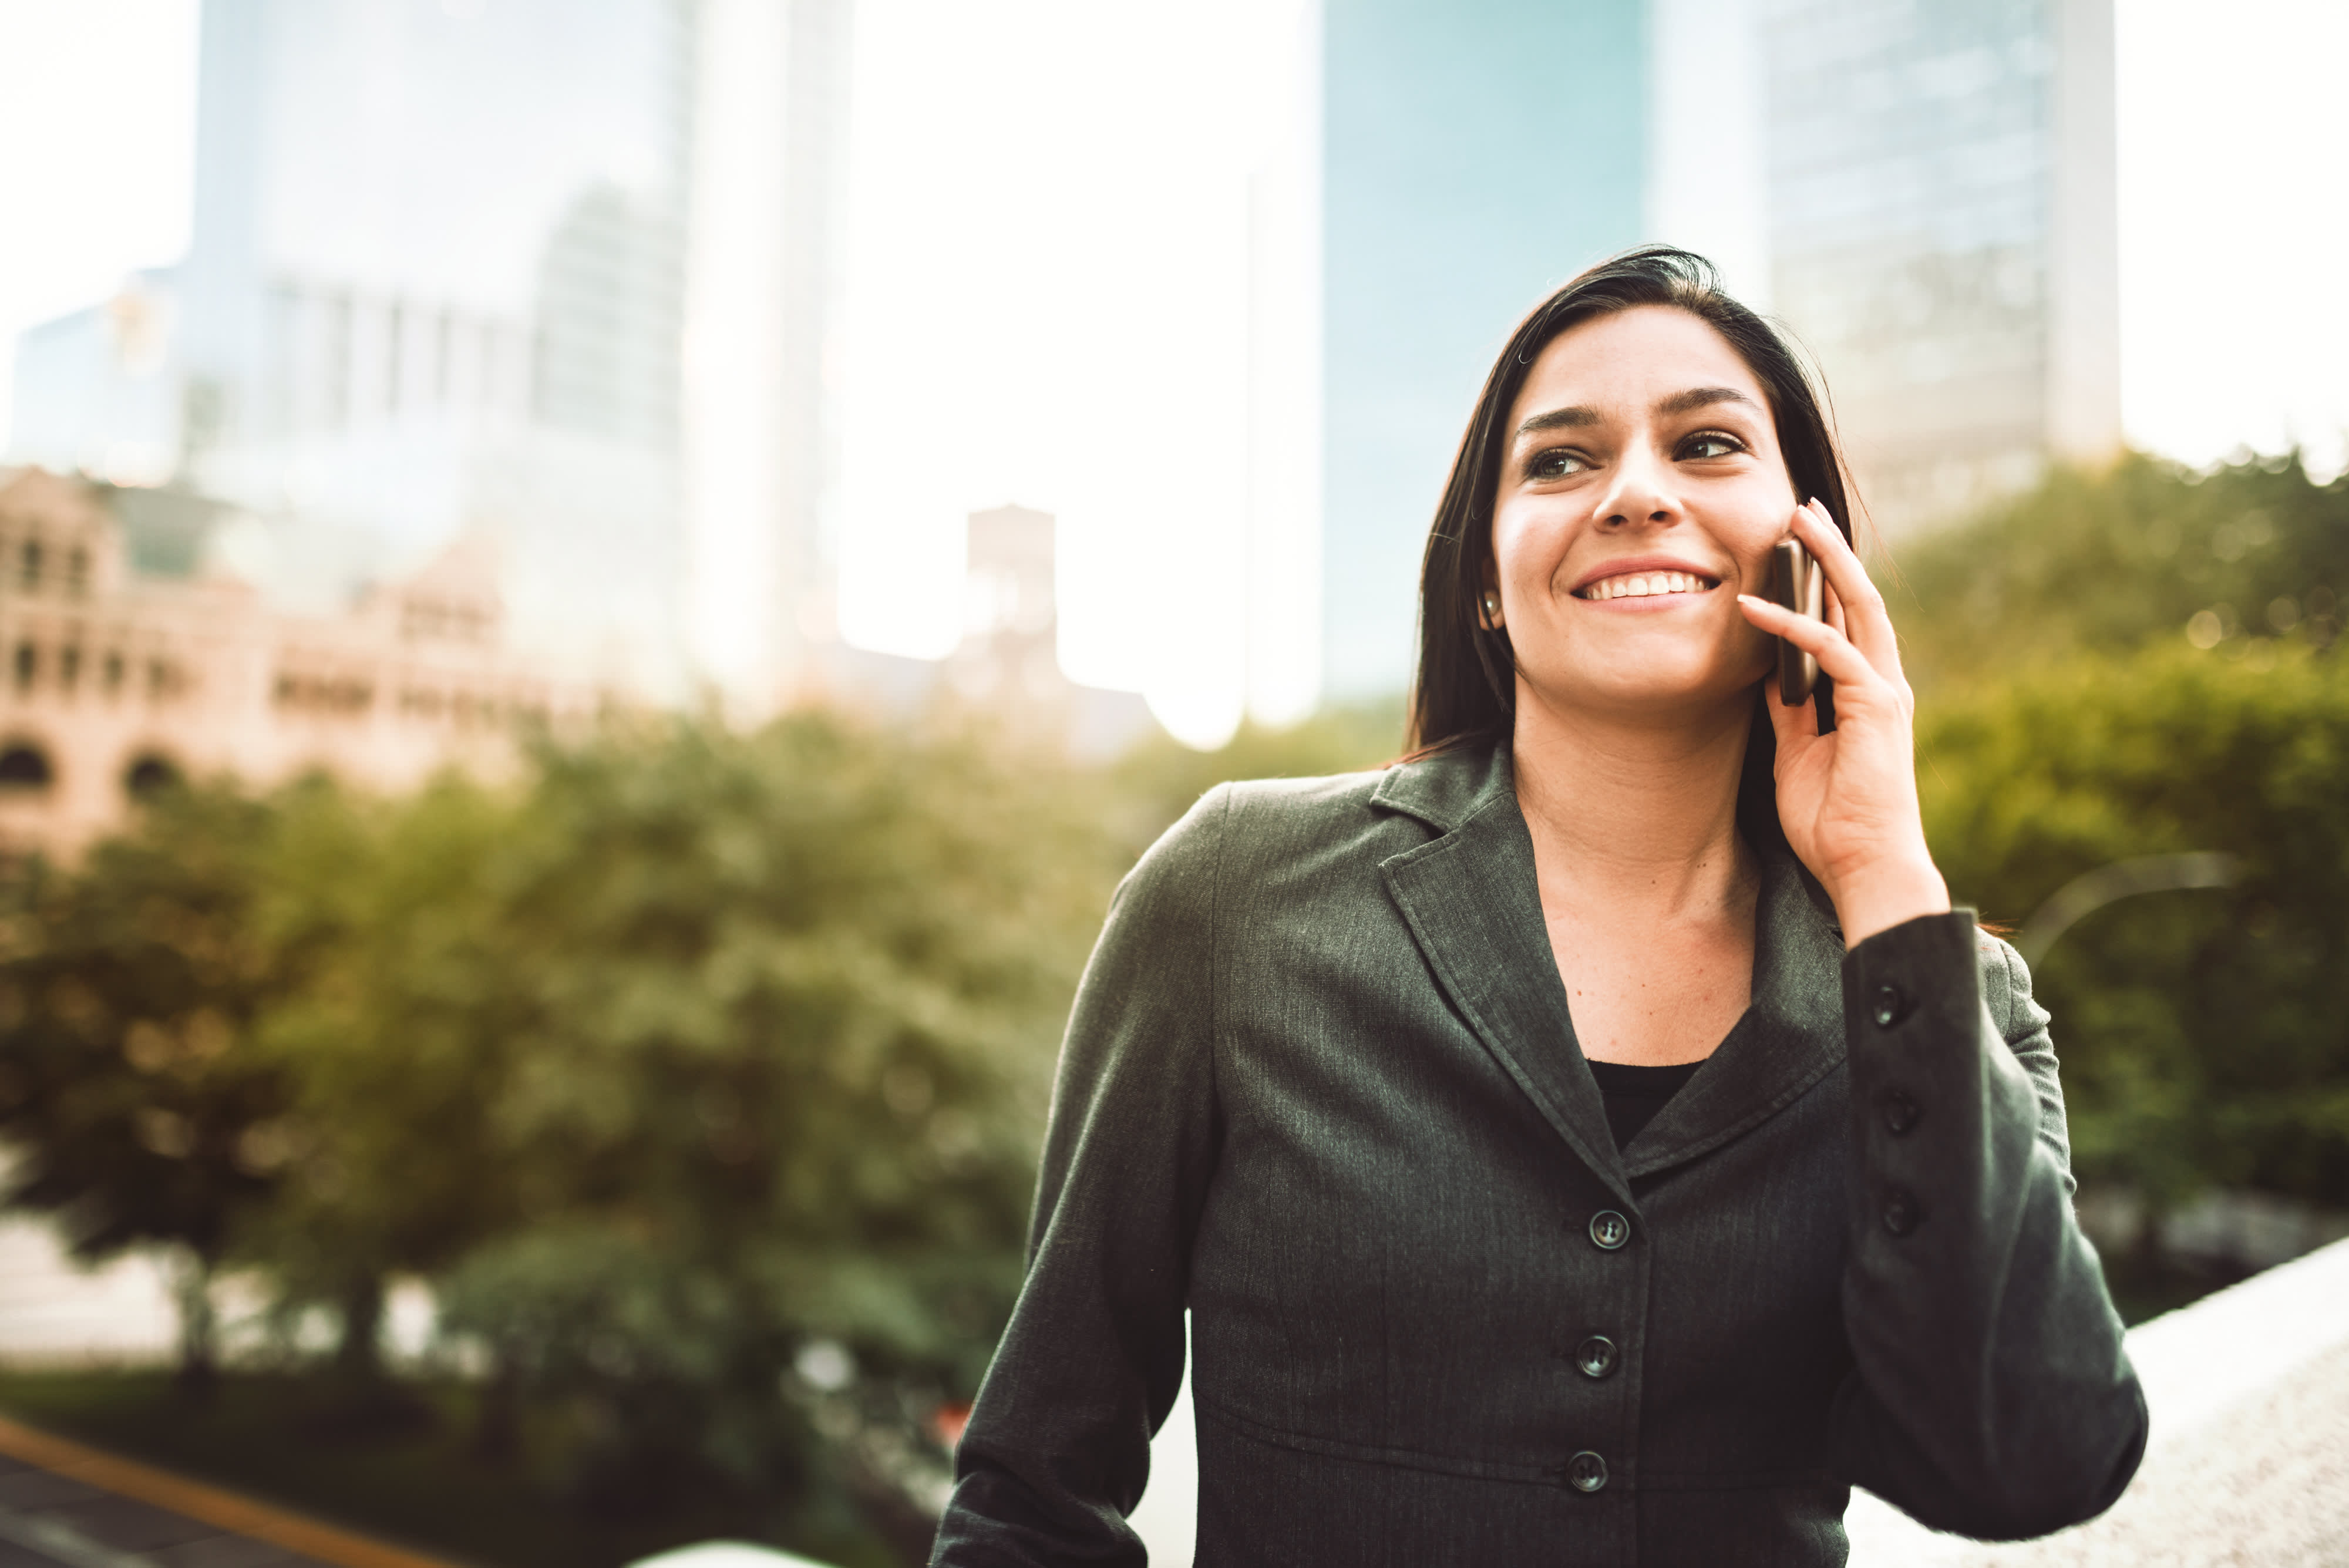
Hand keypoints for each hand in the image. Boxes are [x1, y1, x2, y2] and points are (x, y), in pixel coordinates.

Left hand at [1736, 500, 1949, 946]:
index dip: (1825, 579)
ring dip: (1822, 563)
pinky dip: (1791, 625)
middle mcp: (1882, 683)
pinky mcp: (1874, 706)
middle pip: (1859, 598)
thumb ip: (1789, 711)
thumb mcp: (1796, 754)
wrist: (1863, 865)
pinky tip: (1754, 607)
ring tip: (1791, 525)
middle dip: (1830, 551)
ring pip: (1856, 607)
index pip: (1848, 621)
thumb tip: (1768, 677)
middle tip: (1801, 509)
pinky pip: (1829, 650)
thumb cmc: (1831, 820)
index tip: (1797, 543)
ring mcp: (1883, 692)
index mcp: (1867, 693)